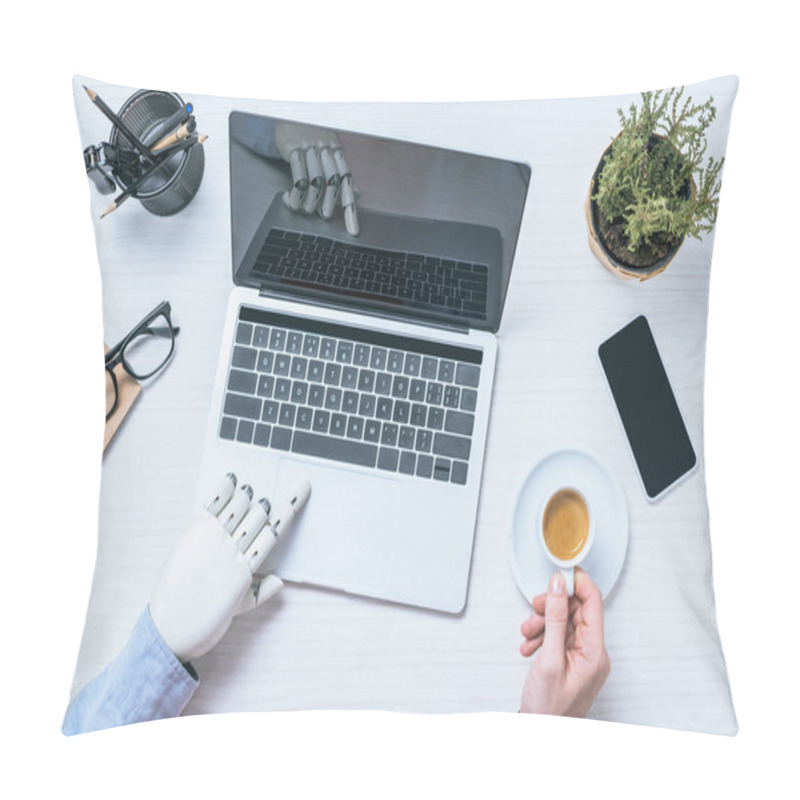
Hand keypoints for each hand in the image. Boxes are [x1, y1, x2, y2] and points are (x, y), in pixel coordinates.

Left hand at [149, 474, 309, 662]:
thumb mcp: (237, 611)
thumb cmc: (204, 624)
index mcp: (248, 570)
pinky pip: (211, 507)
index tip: (301, 488)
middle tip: (262, 502)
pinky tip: (231, 480)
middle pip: (258, 516)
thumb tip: (280, 581)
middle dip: (264, 506)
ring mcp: (211, 542)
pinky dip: (223, 491)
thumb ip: (259, 594)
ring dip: (245, 497)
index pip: (275, 531)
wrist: (168, 634)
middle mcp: (233, 552)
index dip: (290, 506)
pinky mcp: (191, 536)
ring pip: (238, 508)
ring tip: (246, 492)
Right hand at [273, 121, 358, 234]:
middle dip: (330, 204)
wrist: (291, 110)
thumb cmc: (312, 132)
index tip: (353, 230)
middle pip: (334, 183)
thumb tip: (358, 194)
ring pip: (315, 181)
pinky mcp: (292, 148)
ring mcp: (309, 148)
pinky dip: (295, 192)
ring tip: (307, 208)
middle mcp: (326, 150)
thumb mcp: (332, 151)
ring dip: (311, 200)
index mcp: (338, 153)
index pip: (348, 183)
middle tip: (325, 215)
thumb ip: (343, 174)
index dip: (351, 208)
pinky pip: (297, 174)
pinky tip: (290, 197)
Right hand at [519, 568, 609, 717]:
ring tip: (528, 635)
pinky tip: (531, 645)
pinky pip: (558, 636)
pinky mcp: (571, 661)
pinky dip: (542, 636)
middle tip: (535, 610)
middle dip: (551, 607)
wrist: (540, 734)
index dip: (577, 583)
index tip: (559, 573)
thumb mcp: (548, 658)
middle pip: (575, 611)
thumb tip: (559, 586)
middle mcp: (593, 652)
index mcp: (595, 651)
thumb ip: (555, 618)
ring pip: (563, 622)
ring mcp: (582, 657)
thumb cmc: (548, 708)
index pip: (592, 602)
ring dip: (542, 622)